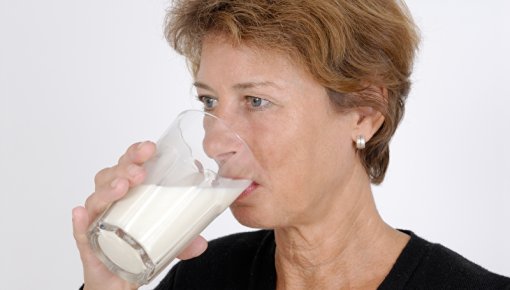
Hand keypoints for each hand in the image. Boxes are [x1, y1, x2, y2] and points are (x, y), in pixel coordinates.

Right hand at [72, 141, 207, 289]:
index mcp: (128, 192)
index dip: (136, 153)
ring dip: (108, 190)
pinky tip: (81, 213)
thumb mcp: (168, 240)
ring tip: (122, 187)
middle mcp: (109, 202)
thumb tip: (201, 243)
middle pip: (110, 175)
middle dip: (125, 168)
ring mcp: (97, 220)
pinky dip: (79, 221)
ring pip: (96, 199)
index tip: (150, 148)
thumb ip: (184, 239)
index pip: (129, 164)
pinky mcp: (88, 243)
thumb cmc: (139, 247)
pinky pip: (80, 231)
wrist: (120, 278)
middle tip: (140, 172)